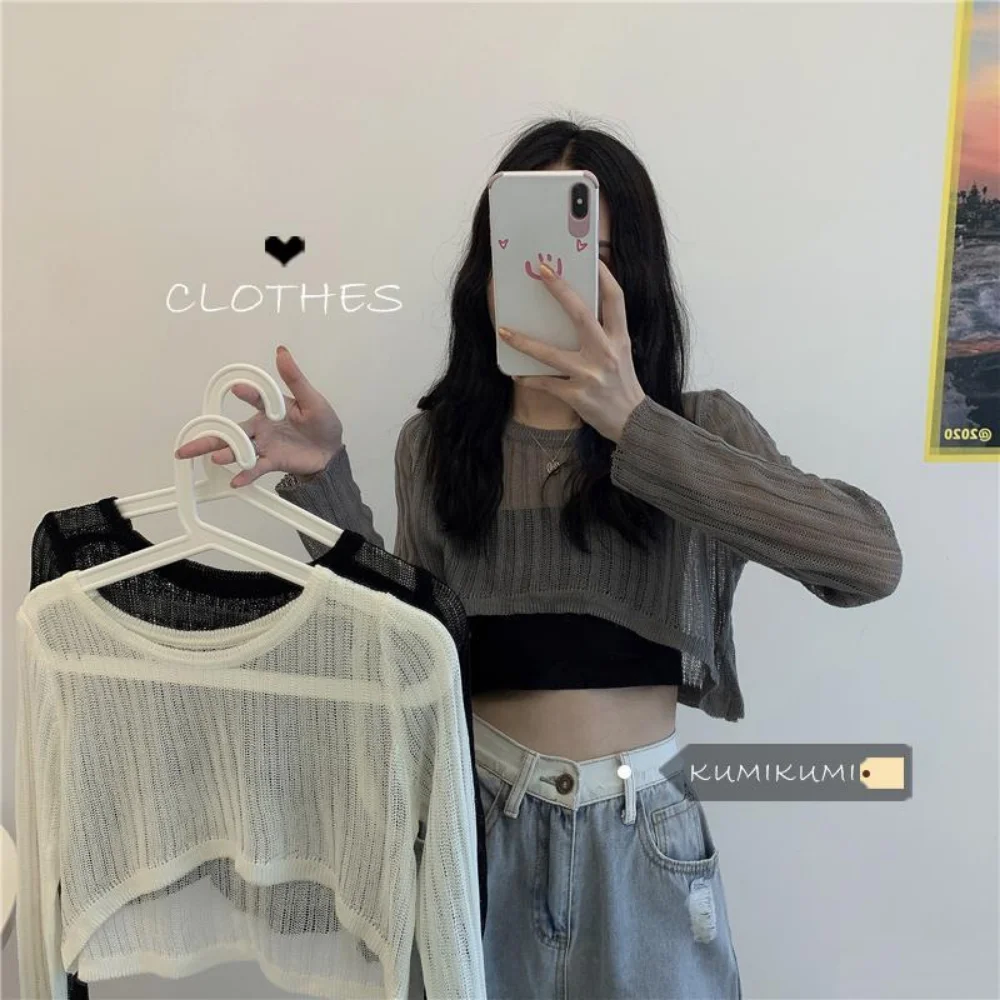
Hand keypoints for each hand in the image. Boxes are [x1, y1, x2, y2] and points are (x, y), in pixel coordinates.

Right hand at [174, 346, 343, 486]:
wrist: (331, 452)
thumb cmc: (322, 423)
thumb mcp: (312, 400)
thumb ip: (295, 379)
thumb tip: (281, 352)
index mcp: (270, 408)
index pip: (255, 399)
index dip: (247, 394)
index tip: (238, 389)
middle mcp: (261, 427)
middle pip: (231, 430)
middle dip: (210, 435)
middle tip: (188, 441)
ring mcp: (264, 445)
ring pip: (239, 449)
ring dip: (228, 453)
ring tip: (216, 457)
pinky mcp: (272, 461)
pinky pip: (256, 468)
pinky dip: (246, 474)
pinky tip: (234, 480)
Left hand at [497, 259, 645, 442]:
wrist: (632, 422)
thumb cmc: (623, 384)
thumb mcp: (622, 353)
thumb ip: (605, 333)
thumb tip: (580, 310)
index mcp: (619, 339)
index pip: (615, 299)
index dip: (604, 276)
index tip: (592, 257)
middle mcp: (605, 353)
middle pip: (580, 314)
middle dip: (559, 289)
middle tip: (541, 270)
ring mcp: (590, 375)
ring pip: (550, 354)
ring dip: (524, 342)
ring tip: (504, 331)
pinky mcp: (576, 396)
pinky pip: (546, 384)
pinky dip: (529, 379)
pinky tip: (516, 375)